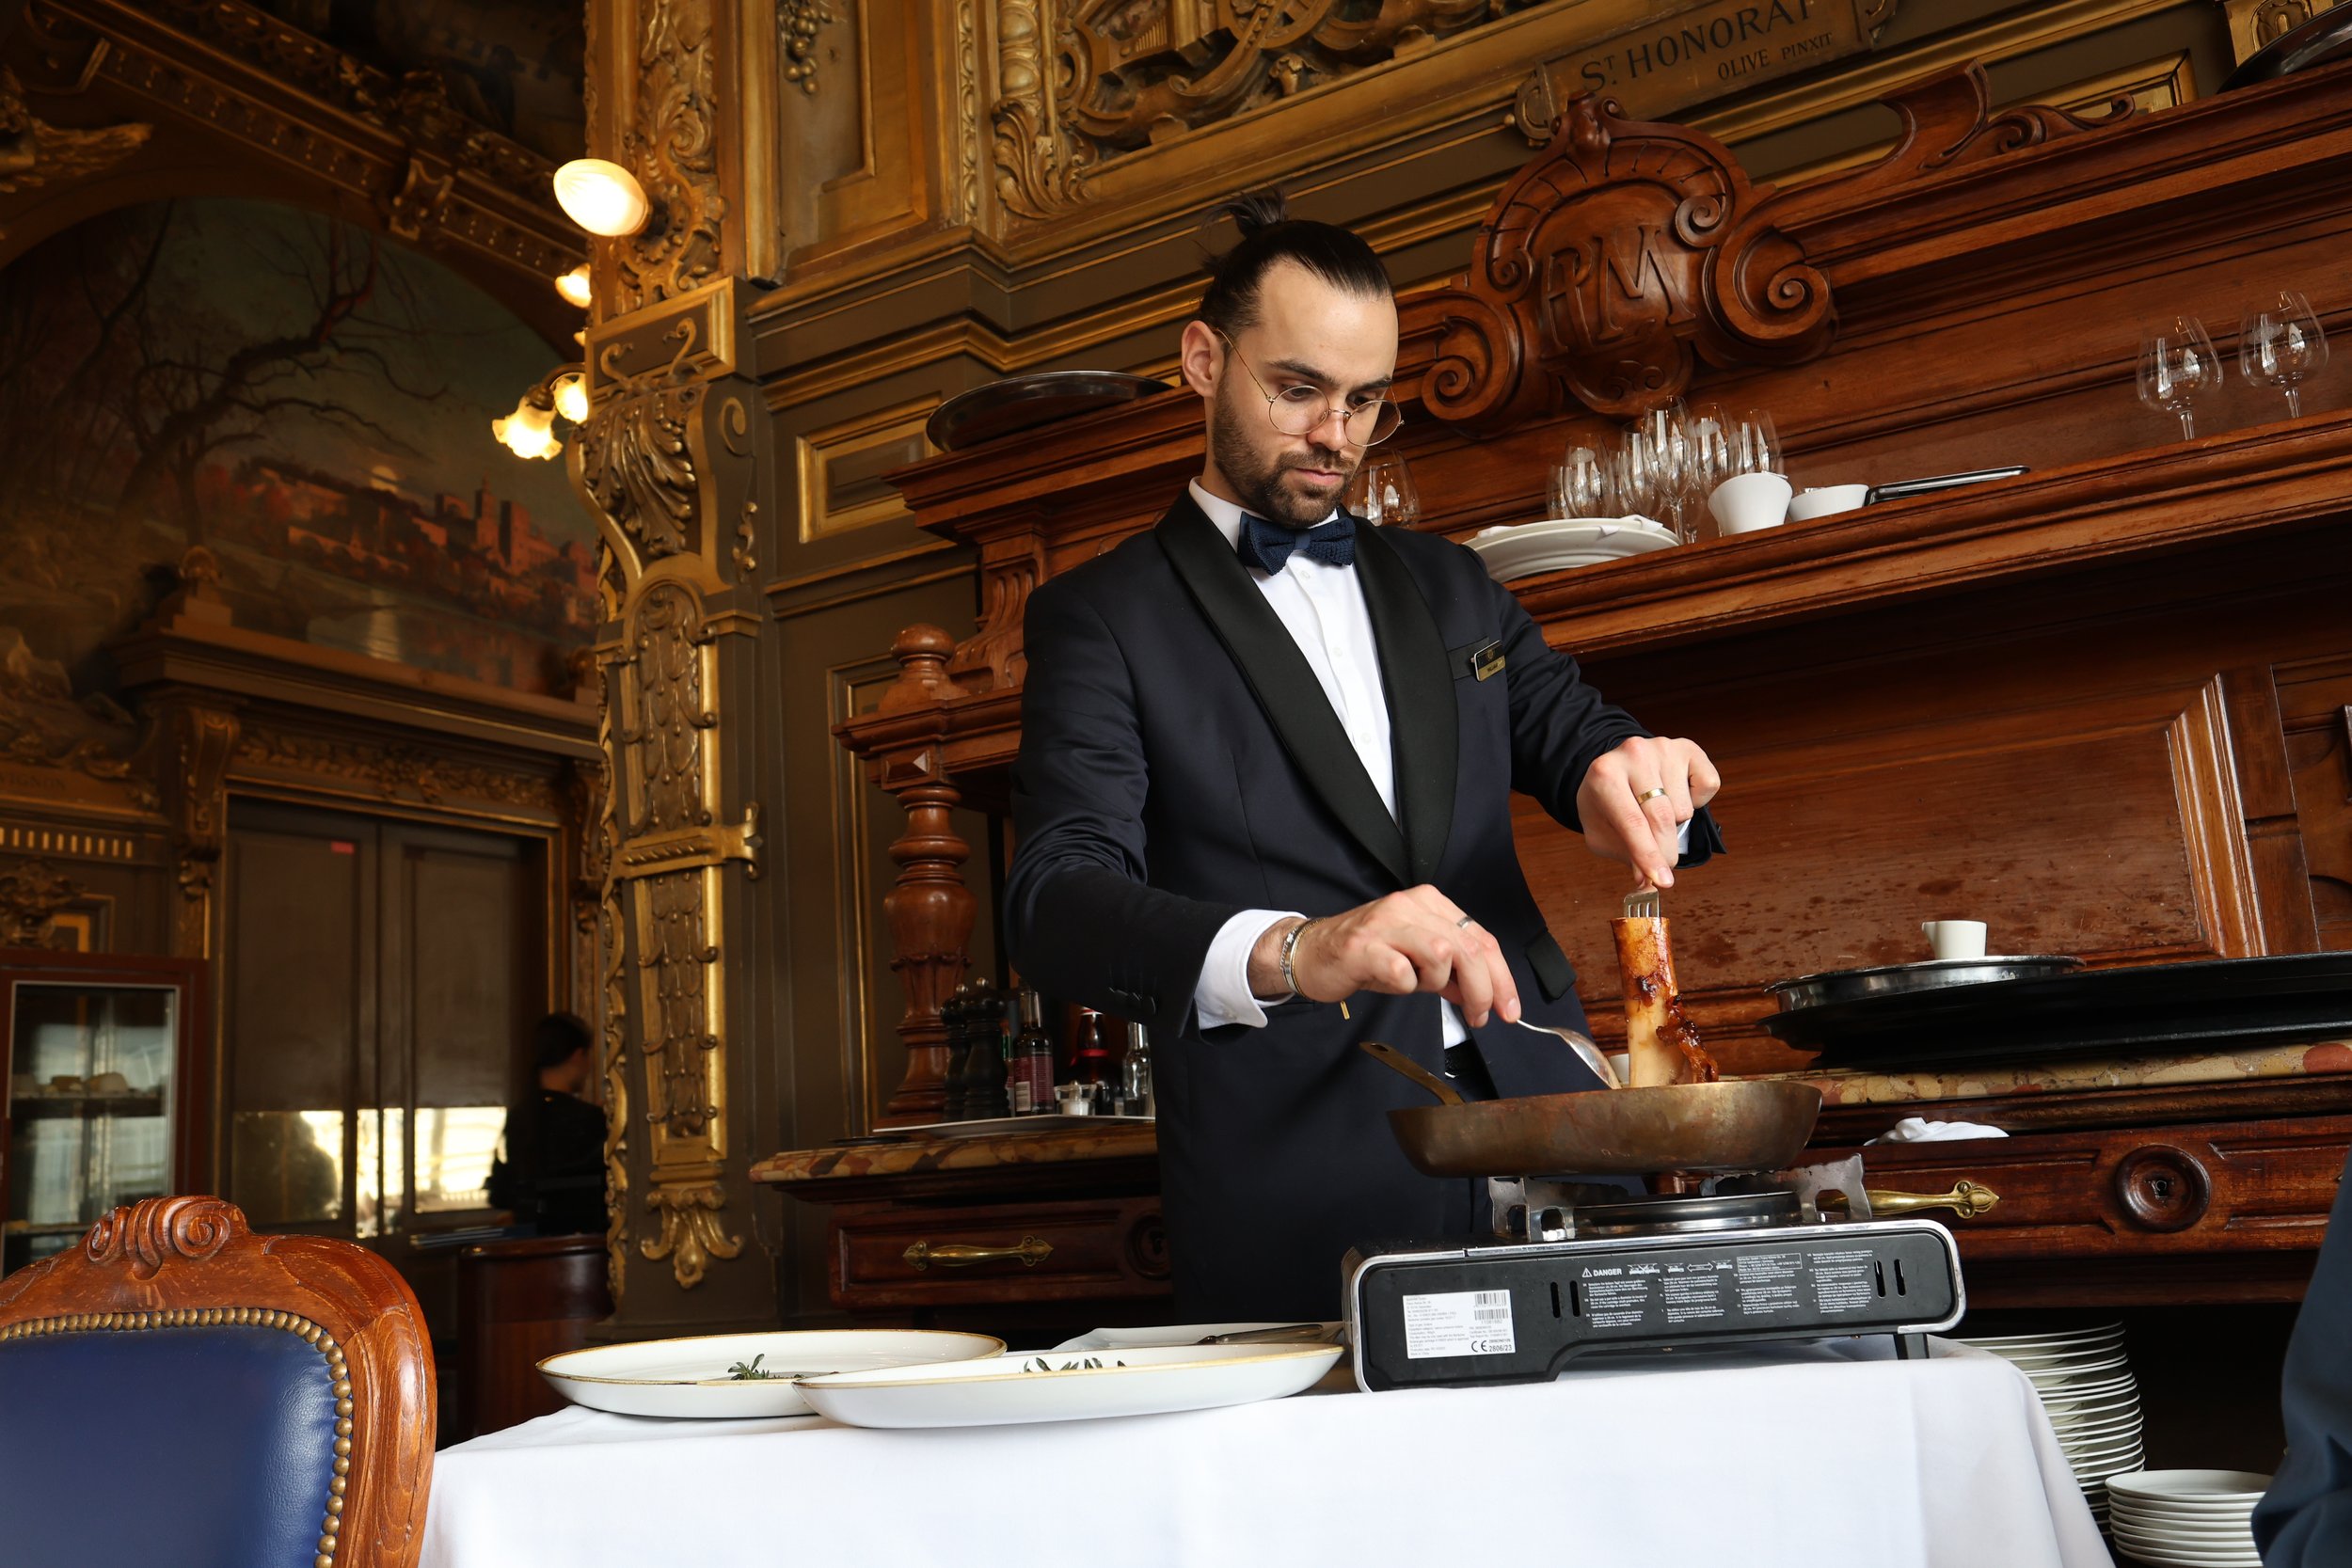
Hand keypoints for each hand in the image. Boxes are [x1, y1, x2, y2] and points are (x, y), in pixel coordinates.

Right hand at [1249, 887, 1520, 1025]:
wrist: (1310, 951)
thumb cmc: (1367, 955)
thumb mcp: (1416, 959)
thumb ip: (1452, 971)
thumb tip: (1485, 994)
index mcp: (1429, 903)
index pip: (1481, 939)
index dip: (1502, 978)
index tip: (1509, 1010)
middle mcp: (1410, 906)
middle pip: (1468, 949)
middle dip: (1483, 990)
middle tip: (1481, 1017)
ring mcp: (1385, 924)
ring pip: (1442, 955)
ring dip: (1438, 983)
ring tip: (1418, 986)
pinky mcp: (1363, 946)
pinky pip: (1402, 972)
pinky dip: (1405, 986)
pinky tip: (1391, 983)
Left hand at [1577, 735, 1720, 889]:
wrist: (1614, 769)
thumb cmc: (1607, 804)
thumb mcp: (1602, 834)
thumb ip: (1626, 857)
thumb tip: (1649, 882)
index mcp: (1604, 774)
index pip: (1632, 823)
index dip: (1649, 856)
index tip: (1662, 881)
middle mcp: (1634, 753)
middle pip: (1662, 819)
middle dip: (1665, 852)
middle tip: (1663, 868)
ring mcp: (1662, 747)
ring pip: (1684, 809)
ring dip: (1675, 822)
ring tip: (1655, 811)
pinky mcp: (1688, 747)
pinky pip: (1708, 787)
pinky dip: (1697, 800)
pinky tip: (1676, 794)